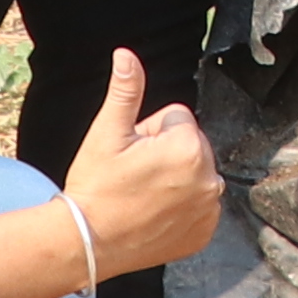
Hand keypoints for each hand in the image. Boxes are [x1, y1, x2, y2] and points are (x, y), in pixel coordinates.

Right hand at [62, 46, 224, 277]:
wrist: (88, 243)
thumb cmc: (96, 187)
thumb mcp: (107, 133)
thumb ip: (126, 91)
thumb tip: (126, 55)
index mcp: (190, 147)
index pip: (176, 119)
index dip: (148, 132)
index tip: (130, 154)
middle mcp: (209, 179)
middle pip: (189, 146)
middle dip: (165, 154)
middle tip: (134, 175)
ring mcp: (209, 210)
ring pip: (194, 175)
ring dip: (176, 180)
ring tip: (143, 195)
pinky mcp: (204, 234)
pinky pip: (199, 207)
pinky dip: (182, 209)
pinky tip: (154, 215)